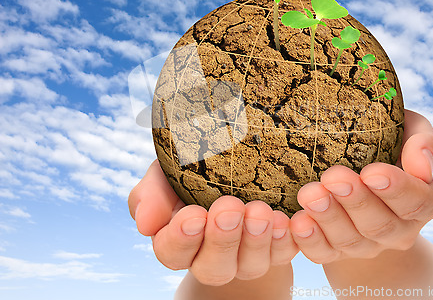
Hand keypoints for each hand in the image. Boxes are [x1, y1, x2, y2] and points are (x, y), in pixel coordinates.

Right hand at [128, 160, 297, 285]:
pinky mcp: (277, 248)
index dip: (181, 239)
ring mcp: (246, 256)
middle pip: (213, 267)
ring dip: (256, 240)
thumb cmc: (195, 169)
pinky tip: (286, 220)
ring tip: (261, 211)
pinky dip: (285, 240)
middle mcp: (212, 256)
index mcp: (180, 239)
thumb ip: (151, 193)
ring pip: (250, 266)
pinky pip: (284, 254)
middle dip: (222, 240)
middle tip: (230, 208)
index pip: (172, 252)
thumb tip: (145, 224)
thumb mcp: (168, 171)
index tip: (193, 215)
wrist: (237, 165)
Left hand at [289, 109, 432, 263]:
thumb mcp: (411, 132)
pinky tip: (297, 222)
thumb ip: (425, 144)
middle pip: (380, 224)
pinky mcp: (336, 251)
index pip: (418, 201)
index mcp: (423, 199)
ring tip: (309, 194)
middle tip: (332, 177)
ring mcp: (367, 244)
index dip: (397, 190)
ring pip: (350, 240)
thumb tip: (423, 166)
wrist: (359, 172)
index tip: (372, 172)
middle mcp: (399, 228)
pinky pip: (323, 254)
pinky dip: (309, 241)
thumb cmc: (388, 141)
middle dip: (355, 201)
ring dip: (328, 218)